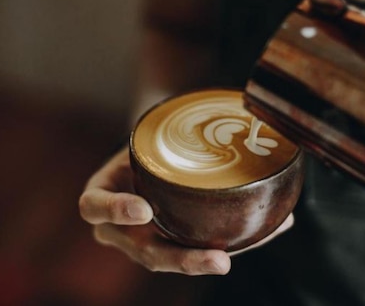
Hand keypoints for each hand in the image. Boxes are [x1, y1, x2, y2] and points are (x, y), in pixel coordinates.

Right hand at [78, 147, 292, 274]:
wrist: (152, 153)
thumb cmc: (146, 141)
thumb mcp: (143, 133)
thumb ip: (163, 127)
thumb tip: (233, 104)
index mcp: (102, 195)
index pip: (94, 208)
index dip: (115, 211)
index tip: (143, 208)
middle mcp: (120, 226)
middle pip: (143, 250)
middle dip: (181, 259)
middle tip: (218, 259)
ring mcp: (144, 240)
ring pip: (171, 259)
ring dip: (205, 260)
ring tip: (234, 259)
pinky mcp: (171, 243)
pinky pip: (198, 248)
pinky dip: (237, 242)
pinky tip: (271, 229)